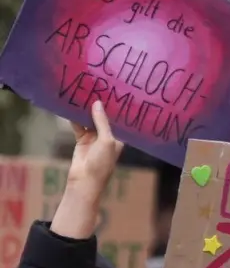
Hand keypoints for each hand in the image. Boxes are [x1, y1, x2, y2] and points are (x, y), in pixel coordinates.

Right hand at [52, 101, 125, 239]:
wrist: (84, 181)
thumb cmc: (102, 162)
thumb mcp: (107, 140)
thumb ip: (102, 121)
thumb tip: (97, 103)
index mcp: (120, 137)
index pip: (120, 118)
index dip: (118, 106)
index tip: (116, 90)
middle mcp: (109, 136)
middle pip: (104, 117)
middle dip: (101, 105)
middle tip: (98, 86)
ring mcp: (95, 137)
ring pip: (90, 119)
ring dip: (86, 109)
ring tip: (83, 92)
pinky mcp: (82, 140)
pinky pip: (78, 125)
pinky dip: (74, 117)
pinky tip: (71, 106)